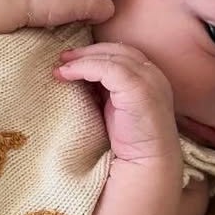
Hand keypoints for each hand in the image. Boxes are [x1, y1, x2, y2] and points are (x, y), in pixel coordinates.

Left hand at [53, 41, 180, 166]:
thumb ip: (103, 89)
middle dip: (87, 52)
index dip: (94, 53)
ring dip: (82, 59)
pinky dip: (84, 68)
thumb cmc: (127, 142)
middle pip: (117, 50)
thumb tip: (76, 74)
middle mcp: (153, 74)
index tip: (70, 60)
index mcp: (149, 77)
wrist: (146, 165)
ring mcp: (149, 80)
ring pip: (111, 56)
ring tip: (60, 67)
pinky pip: (107, 68)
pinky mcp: (139, 89)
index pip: (121, 53)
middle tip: (62, 58)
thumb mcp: (113, 107)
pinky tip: (67, 75)